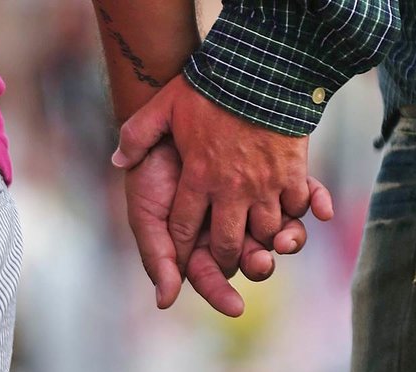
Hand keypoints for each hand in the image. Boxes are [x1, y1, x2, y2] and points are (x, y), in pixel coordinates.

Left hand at [114, 75, 315, 278]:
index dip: (179, 249)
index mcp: (198, 177)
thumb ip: (136, 134)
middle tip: (226, 258)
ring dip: (261, 239)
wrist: (260, 67)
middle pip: (227, 243)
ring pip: (265, 233)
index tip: (181, 259)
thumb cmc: (210, 87)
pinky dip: (294, 214)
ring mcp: (265, 183)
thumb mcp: (164, 106)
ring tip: (257, 237)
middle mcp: (231, 189)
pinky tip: (287, 213)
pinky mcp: (292, 173)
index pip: (182, 228)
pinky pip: (296, 208)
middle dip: (224, 259)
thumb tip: (118, 160)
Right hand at [125, 139, 332, 316]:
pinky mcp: (279, 176)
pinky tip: (323, 209)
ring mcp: (256, 202)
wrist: (172, 109)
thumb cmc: (153, 163)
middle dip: (258, 264)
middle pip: (251, 257)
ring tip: (287, 238)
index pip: (210, 275)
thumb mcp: (146, 208)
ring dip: (290, 239)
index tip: (236, 306)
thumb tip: (165, 302)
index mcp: (198, 241)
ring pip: (281, 233)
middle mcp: (230, 226)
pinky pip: (304, 196)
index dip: (221, 293)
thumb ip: (156, 254)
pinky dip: (316, 202)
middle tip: (262, 261)